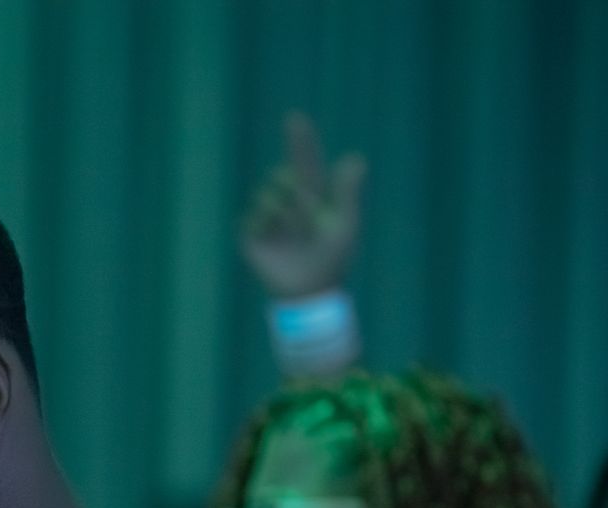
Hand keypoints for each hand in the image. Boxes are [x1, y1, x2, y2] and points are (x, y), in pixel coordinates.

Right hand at [239, 112, 366, 300]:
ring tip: (294, 234)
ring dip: (284, 211)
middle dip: (297, 193)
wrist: (308, 290)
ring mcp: (268, 217)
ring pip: (268, 192)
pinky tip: (275, 238)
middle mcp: (286, 201)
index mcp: (310, 196)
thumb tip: (356, 156)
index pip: (304, 161)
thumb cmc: (332, 259)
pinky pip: (254, 214)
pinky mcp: (251, 233)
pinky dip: (268, 223)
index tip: (294, 117)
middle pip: (284, 174)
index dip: (300, 140)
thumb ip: (347, 190)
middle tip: (309, 218)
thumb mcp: (344, 223)